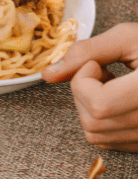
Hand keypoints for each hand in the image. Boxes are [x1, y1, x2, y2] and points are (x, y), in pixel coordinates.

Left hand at [42, 23, 137, 151]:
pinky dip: (102, 119)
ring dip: (92, 106)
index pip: (99, 104)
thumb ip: (86, 52)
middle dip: (84, 93)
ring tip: (114, 83)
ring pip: (96, 134)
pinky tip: (120, 98)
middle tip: (104, 71)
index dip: (84, 80)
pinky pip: (108, 140)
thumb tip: (48, 75)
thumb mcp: (130, 37)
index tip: (96, 63)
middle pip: (93, 122)